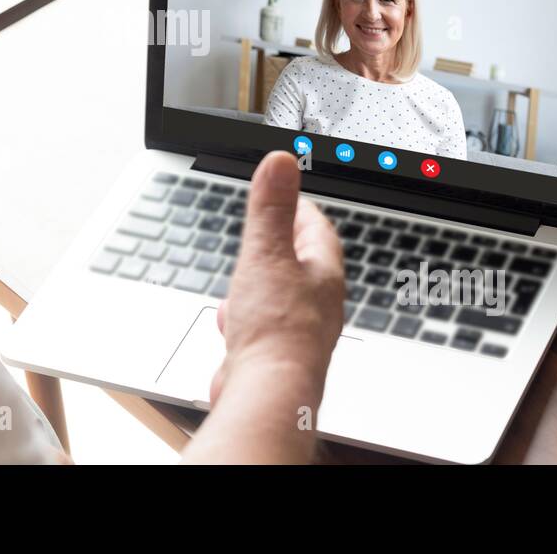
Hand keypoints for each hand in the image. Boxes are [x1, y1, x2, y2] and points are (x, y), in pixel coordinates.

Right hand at [210, 150, 343, 408]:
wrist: (269, 394)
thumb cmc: (275, 329)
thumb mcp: (266, 254)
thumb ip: (269, 208)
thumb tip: (281, 161)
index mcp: (324, 273)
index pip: (317, 228)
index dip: (298, 208)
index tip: (284, 193)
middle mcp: (318, 303)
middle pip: (300, 263)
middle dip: (276, 247)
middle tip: (263, 233)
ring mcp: (300, 332)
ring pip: (280, 295)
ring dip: (258, 284)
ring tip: (243, 279)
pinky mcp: (279, 356)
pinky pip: (263, 326)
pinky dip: (247, 317)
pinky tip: (232, 324)